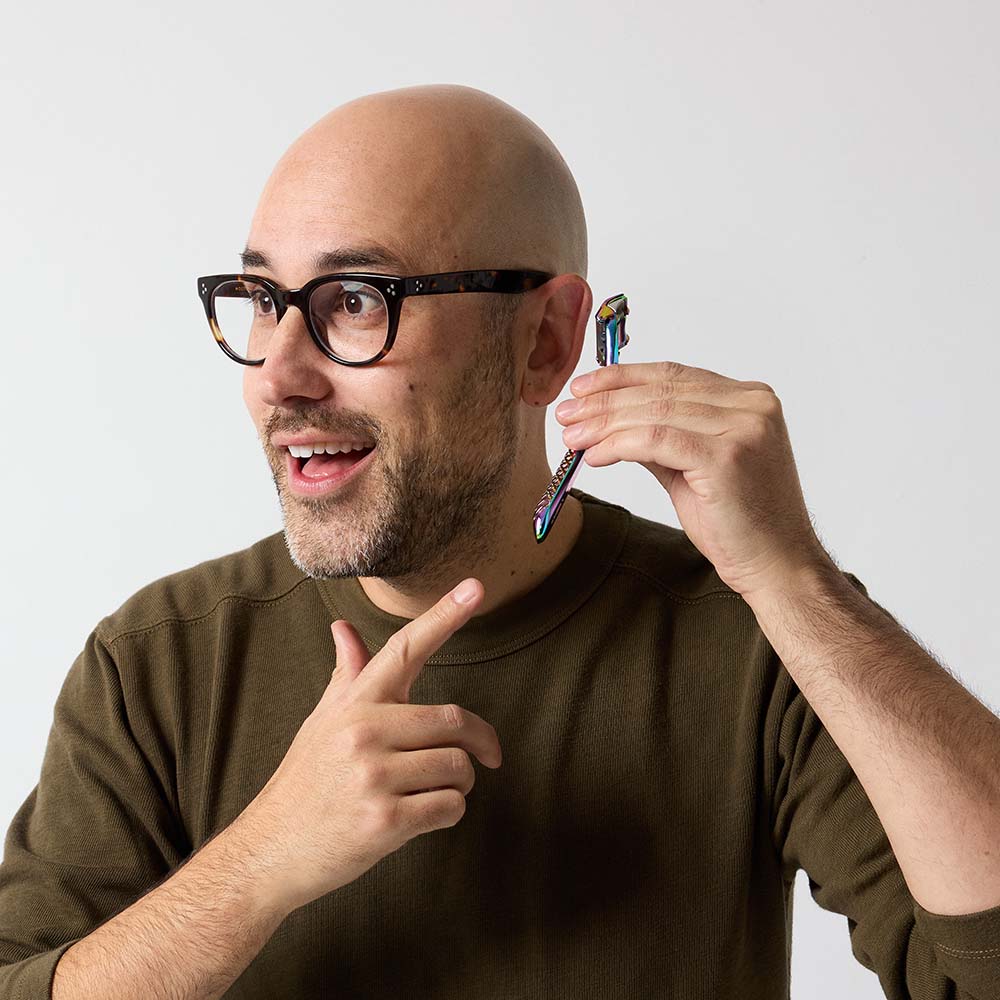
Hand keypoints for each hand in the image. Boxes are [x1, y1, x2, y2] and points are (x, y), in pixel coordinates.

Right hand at [237, 577, 500, 914]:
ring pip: (458, 768)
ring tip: (432, 793)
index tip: (475, 587)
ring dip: (460, 785)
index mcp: (354, 702)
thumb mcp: (322, 723)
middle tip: (486, 757)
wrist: (269, 852)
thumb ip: (347, 676)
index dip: (444, 615)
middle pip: (455, 720)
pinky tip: (422, 818)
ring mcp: (373, 776)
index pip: (405, 648)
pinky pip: (450, 807)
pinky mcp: (384, 821)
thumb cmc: (304, 782)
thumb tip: (344, 628)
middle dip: (479, 743)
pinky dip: (450, 814)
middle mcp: (363, 731)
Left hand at [555, 360, 831, 598]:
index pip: (673, 374)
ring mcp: (744, 428)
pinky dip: (619, 444)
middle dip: (605, 401)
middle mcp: (752, 405)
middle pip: (660, 390)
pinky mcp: (727, 457)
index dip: (623, 377)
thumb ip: (659, 438)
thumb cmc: (740, 523)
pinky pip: (657, 440)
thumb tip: (608, 420)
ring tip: (571, 435)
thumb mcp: (692, 468)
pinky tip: (595, 455)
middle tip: (566, 413)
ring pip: (655, 412)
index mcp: (749, 399)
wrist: (778, 567)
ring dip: (604, 423)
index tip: (584, 387)